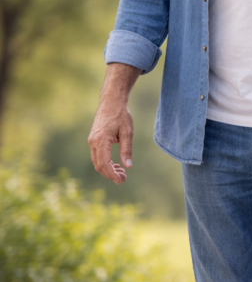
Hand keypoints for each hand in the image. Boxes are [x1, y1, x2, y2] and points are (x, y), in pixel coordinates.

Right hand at [88, 63, 140, 183]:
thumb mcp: (127, 132)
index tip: (120, 180)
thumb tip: (128, 166)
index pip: (104, 163)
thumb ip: (126, 149)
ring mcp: (92, 141)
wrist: (111, 101)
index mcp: (101, 140)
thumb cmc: (120, 115)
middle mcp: (93, 142)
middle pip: (99, 165)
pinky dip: (106, 162)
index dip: (112, 174)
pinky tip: (116, 165)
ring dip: (108, 169)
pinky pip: (97, 155)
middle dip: (110, 174)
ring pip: (97, 161)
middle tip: (123, 179)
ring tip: (122, 173)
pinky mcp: (94, 140)